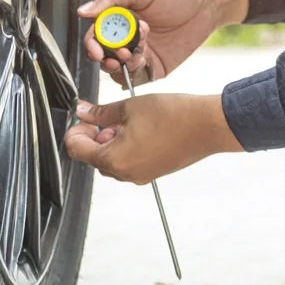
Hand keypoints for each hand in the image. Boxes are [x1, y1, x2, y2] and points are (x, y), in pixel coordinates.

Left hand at [63, 95, 242, 184]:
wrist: (207, 125)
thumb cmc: (172, 115)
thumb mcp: (129, 107)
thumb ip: (101, 113)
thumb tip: (83, 112)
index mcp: (115, 160)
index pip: (77, 150)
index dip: (76, 131)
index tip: (85, 118)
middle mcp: (126, 174)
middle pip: (94, 158)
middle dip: (94, 137)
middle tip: (106, 117)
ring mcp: (141, 176)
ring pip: (112, 162)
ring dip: (110, 143)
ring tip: (125, 122)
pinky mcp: (153, 172)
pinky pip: (130, 164)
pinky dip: (126, 148)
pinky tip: (138, 130)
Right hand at [78, 0, 248, 84]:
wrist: (208, 2)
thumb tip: (84, 11)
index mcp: (118, 17)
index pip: (95, 34)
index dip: (92, 43)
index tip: (96, 49)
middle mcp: (126, 37)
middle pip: (103, 56)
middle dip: (105, 59)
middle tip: (118, 55)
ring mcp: (139, 53)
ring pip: (117, 70)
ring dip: (120, 67)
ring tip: (133, 56)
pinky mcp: (154, 67)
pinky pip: (137, 78)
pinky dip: (134, 74)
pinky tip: (144, 61)